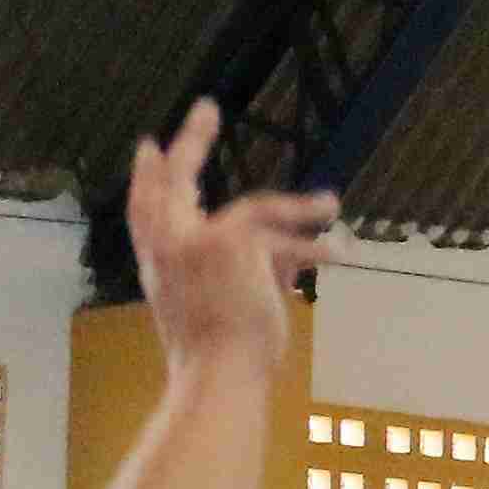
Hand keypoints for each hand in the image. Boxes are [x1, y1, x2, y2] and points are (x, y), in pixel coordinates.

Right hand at [121, 98, 333, 372]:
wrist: (214, 382)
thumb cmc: (217, 368)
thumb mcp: (221, 313)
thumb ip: (242, 278)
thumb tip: (293, 255)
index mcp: (160, 270)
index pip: (144, 212)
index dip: (147, 179)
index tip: (149, 148)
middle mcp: (167, 249)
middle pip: (173, 182)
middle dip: (191, 141)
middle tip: (206, 106)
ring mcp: (195, 240)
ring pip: (256, 209)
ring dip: (301, 210)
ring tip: (332, 205)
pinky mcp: (230, 239)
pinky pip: (285, 234)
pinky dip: (318, 245)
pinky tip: (344, 249)